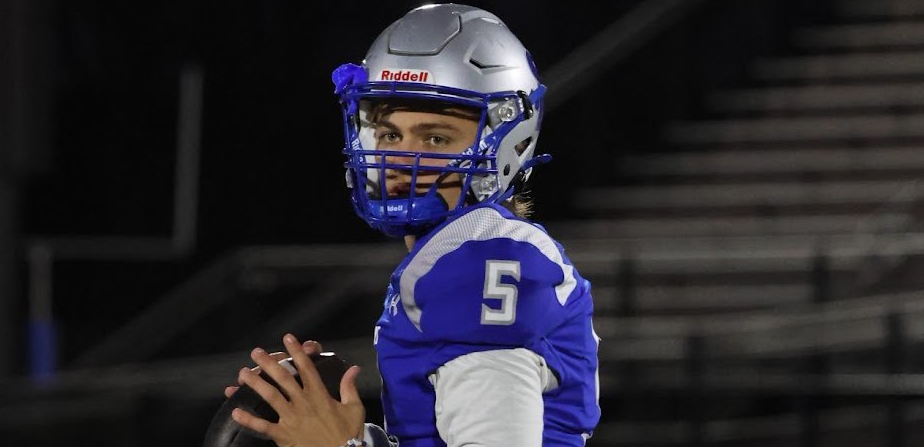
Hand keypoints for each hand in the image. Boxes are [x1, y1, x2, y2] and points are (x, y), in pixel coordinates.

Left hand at [231, 334, 364, 446]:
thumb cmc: (348, 433)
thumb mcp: (354, 408)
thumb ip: (350, 387)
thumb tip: (354, 368)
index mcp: (320, 395)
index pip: (307, 368)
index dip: (297, 351)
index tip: (288, 338)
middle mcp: (303, 403)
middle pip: (284, 378)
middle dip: (269, 363)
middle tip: (256, 352)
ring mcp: (292, 419)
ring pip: (271, 397)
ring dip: (256, 384)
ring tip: (243, 373)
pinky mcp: (284, 435)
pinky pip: (263, 427)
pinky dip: (249, 420)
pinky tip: (235, 412)